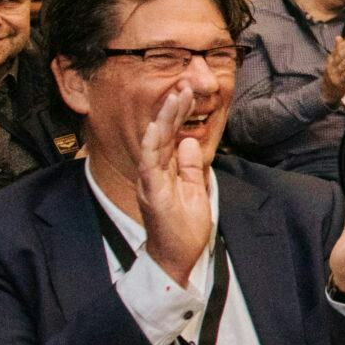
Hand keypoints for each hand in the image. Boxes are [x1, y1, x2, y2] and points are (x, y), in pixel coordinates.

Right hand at [135, 85, 215, 283]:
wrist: (178, 260)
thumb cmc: (184, 229)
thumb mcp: (195, 191)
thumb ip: (191, 168)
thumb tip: (190, 142)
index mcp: (165, 171)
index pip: (170, 136)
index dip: (177, 115)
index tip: (188, 93)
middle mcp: (154, 173)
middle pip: (161, 135)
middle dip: (171, 109)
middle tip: (183, 85)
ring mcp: (151, 182)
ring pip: (154, 144)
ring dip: (164, 120)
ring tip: (175, 97)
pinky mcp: (152, 194)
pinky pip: (148, 166)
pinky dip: (151, 146)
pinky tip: (155, 128)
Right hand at [317, 34, 344, 106]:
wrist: (326, 92)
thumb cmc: (333, 74)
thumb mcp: (333, 62)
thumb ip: (337, 50)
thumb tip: (339, 37)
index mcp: (331, 60)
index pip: (337, 50)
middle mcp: (332, 67)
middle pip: (340, 56)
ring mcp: (335, 75)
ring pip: (343, 65)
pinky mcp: (339, 83)